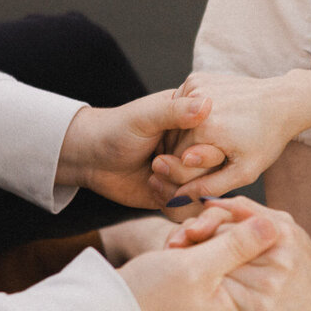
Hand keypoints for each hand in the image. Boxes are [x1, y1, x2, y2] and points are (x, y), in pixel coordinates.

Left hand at [56, 90, 212, 207]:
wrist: (91, 158)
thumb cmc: (115, 129)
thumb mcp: (146, 116)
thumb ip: (176, 112)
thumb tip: (208, 103)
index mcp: (193, 123)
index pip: (219, 142)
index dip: (205, 154)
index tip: (183, 154)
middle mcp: (194, 148)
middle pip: (213, 170)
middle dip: (185, 172)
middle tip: (157, 164)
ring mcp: (186, 172)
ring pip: (201, 191)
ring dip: (175, 187)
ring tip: (152, 174)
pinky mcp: (176, 193)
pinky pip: (186, 206)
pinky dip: (168, 200)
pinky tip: (151, 187)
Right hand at [116, 211, 278, 310]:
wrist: (115, 304)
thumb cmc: (153, 292)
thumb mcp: (197, 266)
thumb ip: (238, 246)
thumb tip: (275, 228)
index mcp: (242, 299)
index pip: (259, 249)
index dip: (233, 228)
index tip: (204, 231)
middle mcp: (235, 292)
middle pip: (242, 241)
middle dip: (210, 231)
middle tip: (184, 240)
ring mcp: (219, 282)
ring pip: (222, 237)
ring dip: (195, 233)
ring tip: (173, 247)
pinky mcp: (203, 273)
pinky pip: (206, 244)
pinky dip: (188, 240)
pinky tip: (170, 249)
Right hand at [148, 67, 310, 205]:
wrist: (282, 101)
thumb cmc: (267, 138)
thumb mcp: (244, 171)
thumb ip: (210, 186)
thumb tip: (178, 198)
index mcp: (205, 130)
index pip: (177, 161)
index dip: (193, 170)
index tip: (213, 166)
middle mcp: (195, 104)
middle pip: (174, 141)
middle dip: (188, 152)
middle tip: (216, 152)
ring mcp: (194, 86)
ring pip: (175, 123)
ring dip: (187, 134)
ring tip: (217, 135)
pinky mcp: (196, 78)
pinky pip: (182, 106)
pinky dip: (190, 116)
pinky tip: (214, 119)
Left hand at [164, 197, 310, 310]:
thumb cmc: (300, 271)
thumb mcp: (287, 233)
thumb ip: (253, 213)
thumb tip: (212, 201)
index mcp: (282, 227)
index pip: (228, 214)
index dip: (203, 221)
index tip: (188, 232)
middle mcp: (278, 251)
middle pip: (220, 239)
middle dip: (196, 242)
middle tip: (179, 247)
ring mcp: (270, 280)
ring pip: (218, 266)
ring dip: (200, 267)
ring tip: (191, 268)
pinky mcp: (260, 306)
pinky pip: (223, 292)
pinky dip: (212, 290)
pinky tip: (205, 290)